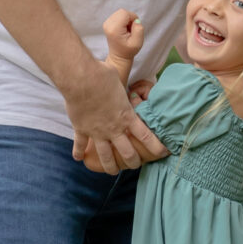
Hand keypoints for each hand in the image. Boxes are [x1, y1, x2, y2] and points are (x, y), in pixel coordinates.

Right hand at [66, 55, 165, 172]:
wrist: (82, 80)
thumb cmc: (104, 76)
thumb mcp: (121, 80)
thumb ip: (125, 85)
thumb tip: (129, 71)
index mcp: (127, 116)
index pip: (146, 136)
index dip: (156, 147)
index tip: (164, 153)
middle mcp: (114, 129)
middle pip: (127, 153)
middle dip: (133, 162)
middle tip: (136, 165)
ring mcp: (97, 132)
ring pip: (106, 156)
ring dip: (110, 166)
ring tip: (113, 172)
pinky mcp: (82, 129)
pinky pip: (80, 145)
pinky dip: (78, 152)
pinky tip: (79, 159)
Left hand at [101, 8, 143, 83]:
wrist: (119, 56)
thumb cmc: (128, 50)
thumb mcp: (138, 42)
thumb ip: (139, 29)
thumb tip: (135, 20)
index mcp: (114, 29)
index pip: (125, 13)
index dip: (133, 18)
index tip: (134, 28)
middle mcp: (108, 25)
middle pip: (122, 12)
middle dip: (129, 18)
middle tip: (130, 30)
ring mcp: (106, 23)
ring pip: (120, 13)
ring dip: (126, 19)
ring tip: (127, 30)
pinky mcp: (107, 23)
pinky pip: (118, 15)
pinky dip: (123, 20)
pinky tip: (123, 29)